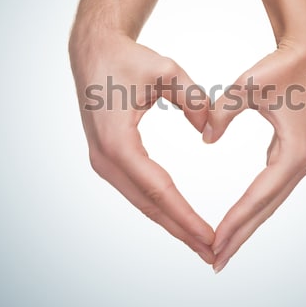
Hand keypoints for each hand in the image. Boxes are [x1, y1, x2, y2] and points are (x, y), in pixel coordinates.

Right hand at [69, 31, 214, 263]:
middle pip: (149, 205)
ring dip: (170, 222)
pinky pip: (137, 189)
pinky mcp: (108, 158)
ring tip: (199, 241)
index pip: (158, 189)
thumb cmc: (127, 60)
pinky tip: (176, 216)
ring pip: (141, 201)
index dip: (185, 215)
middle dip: (181, 230)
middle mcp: (106, 158)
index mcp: (117, 141)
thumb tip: (209, 130)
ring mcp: (104, 161)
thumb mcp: (167, 70)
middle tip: (211, 252)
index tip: (210, 236)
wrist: (94, 54)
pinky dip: (159, 206)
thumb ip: (194, 100)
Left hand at [203, 39, 305, 272]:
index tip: (214, 242)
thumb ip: (222, 112)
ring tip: (224, 246)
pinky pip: (269, 185)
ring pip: (268, 200)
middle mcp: (299, 163)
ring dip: (247, 223)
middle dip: (241, 234)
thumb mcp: (247, 86)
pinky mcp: (290, 153)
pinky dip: (253, 203)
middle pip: (266, 207)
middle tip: (216, 261)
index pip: (259, 195)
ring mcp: (296, 159)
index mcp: (294, 153)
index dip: (236, 220)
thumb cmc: (284, 67)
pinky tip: (240, 215)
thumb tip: (206, 139)